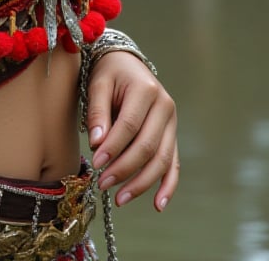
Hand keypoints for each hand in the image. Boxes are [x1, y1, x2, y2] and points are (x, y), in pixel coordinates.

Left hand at [85, 50, 178, 211]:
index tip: (96, 163)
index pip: (129, 125)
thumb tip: (97, 143)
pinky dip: (168, 186)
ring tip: (120, 199)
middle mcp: (165, 106)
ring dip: (142, 183)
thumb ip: (98, 112)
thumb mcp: (98, 83)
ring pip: (162, 159)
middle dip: (124, 168)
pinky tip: (158, 204)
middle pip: (147, 145)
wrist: (127, 63)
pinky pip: (173, 163)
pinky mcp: (172, 135)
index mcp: (146, 89)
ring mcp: (172, 122)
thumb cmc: (110, 73)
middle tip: (103, 183)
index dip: (113, 146)